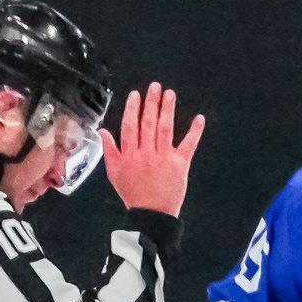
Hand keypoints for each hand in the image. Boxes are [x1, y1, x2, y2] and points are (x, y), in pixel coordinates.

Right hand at [100, 82, 204, 215]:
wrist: (152, 214)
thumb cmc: (133, 193)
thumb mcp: (114, 173)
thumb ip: (109, 150)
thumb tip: (102, 131)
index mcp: (130, 155)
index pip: (130, 126)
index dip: (133, 109)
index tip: (136, 95)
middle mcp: (146, 153)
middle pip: (148, 123)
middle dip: (152, 103)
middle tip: (155, 87)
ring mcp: (164, 158)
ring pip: (165, 129)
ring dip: (168, 110)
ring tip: (169, 94)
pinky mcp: (180, 164)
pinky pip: (188, 145)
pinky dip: (195, 131)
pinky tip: (199, 118)